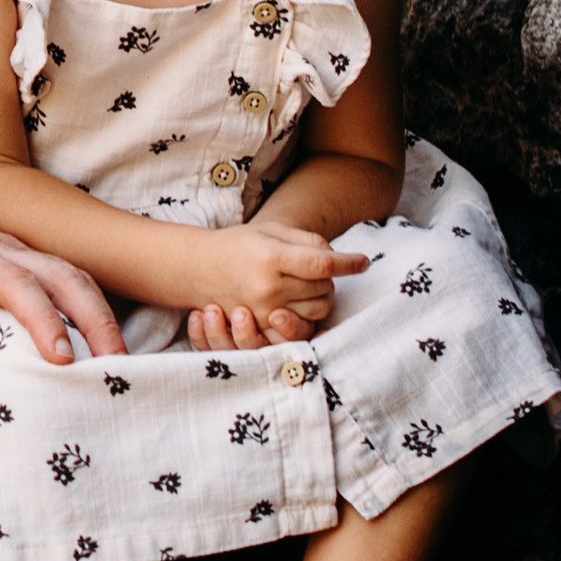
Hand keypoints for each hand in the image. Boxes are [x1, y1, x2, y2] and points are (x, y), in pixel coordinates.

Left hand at [0, 185, 126, 418]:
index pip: (13, 282)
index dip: (42, 319)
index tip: (62, 359)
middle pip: (60, 273)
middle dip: (95, 318)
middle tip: (116, 369)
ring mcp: (7, 249)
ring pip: (69, 272)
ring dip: (99, 314)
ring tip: (117, 365)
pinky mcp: (13, 259)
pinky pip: (60, 279)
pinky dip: (86, 308)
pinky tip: (95, 347)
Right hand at [182, 223, 368, 351]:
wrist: (198, 268)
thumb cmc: (239, 244)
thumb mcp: (271, 230)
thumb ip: (307, 240)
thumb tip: (338, 256)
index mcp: (271, 257)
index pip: (323, 263)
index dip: (349, 262)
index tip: (363, 261)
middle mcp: (268, 287)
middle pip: (324, 288)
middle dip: (331, 278)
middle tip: (321, 270)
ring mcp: (264, 311)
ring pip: (317, 311)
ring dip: (322, 297)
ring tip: (309, 285)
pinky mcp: (261, 327)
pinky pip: (300, 329)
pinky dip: (309, 317)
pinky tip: (304, 304)